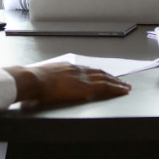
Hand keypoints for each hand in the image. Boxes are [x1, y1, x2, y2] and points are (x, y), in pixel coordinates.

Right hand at [6, 62, 130, 106]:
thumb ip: (50, 80)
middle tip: (121, 82)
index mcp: (68, 67)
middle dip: (111, 77)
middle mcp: (77, 70)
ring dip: (117, 82)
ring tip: (126, 87)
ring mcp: (82, 77)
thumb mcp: (43, 77)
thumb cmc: (33, 81)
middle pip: (99, 72)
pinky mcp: (85, 87)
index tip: (104, 76)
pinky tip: (122, 91)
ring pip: (105, 78)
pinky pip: (106, 86)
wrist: (33, 79)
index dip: (97, 74)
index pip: (87, 70)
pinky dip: (116, 88)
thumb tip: (47, 85)